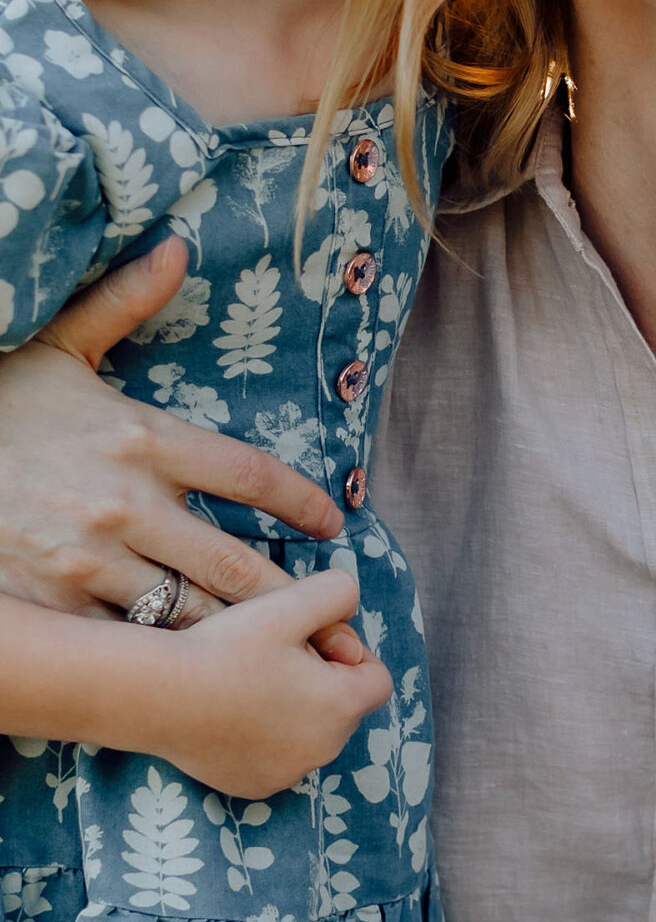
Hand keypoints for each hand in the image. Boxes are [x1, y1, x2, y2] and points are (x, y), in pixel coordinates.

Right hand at [2, 239, 358, 657]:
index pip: (251, 475)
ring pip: (188, 614)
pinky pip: (126, 643)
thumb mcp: (57, 348)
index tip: (333, 523)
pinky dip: (166, 660)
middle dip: (293, 600)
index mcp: (144, 437)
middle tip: (335, 627)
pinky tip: (198, 673)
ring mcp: (90, 560)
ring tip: (282, 654)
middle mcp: (127, 503)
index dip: (303, 503)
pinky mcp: (53, 603)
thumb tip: (177, 248)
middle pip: (236, 565)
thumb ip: (122, 304)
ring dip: (239, 638)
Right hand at [131, 568, 392, 795]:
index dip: (350, 654)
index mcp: (343, 706)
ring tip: (249, 681)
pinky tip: (231, 712)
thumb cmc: (226, 648)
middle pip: (343, 707)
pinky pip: (276, 757)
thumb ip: (337, 592)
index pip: (376, 678)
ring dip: (294, 709)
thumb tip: (350, 602)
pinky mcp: (253, 788)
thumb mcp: (290, 602)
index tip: (311, 641)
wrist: (157, 696)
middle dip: (322, 680)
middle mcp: (324, 750)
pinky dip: (265, 737)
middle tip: (274, 656)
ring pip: (310, 732)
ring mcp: (287, 774)